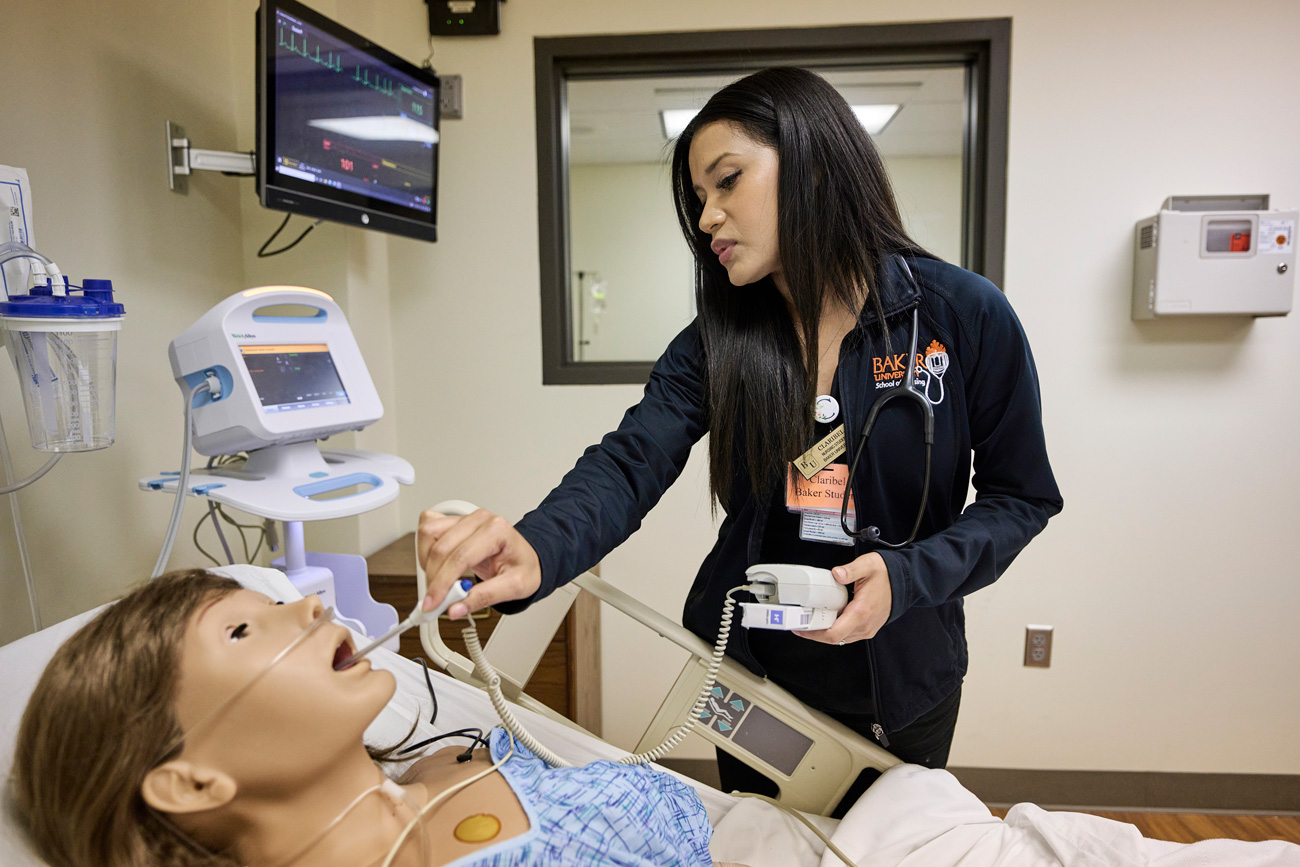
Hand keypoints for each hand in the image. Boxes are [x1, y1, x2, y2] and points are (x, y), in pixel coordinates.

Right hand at [417, 509, 541, 618]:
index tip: (433, 604)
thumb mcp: (515, 587)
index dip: (442, 583)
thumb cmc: (524, 567)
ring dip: (427, 562)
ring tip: (440, 581)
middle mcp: (480, 519)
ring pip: (428, 534)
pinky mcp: (454, 521)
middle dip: (434, 579)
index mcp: (497, 531)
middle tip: (436, 601)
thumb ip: (484, 598)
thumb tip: (455, 609)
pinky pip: (428, 528)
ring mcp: (465, 518)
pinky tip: (437, 564)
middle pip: (441, 548)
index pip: (460, 557)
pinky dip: (425, 548)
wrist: (527, 557)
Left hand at [796, 552, 891, 645]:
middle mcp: (864, 625)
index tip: (800, 628)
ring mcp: (867, 628)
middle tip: (800, 624)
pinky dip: (835, 630)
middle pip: (834, 639)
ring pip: (840, 639)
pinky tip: (827, 619)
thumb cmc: (887, 576)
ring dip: (824, 633)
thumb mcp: (868, 566)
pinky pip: (847, 635)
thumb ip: (850, 570)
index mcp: (861, 613)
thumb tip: (836, 574)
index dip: (814, 634)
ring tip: (811, 621)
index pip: (834, 633)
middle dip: (815, 633)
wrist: (904, 582)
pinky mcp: (868, 628)